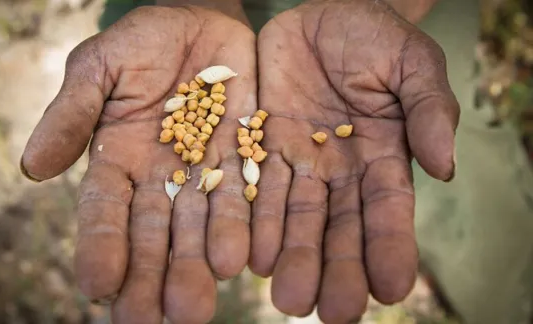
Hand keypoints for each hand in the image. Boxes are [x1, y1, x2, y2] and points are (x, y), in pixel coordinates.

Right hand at [20, 5, 255, 323]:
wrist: (200, 22)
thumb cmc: (141, 43)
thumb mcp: (99, 68)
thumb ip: (72, 114)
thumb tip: (31, 169)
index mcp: (118, 160)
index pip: (105, 211)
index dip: (101, 246)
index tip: (98, 285)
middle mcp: (161, 178)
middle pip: (155, 234)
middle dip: (153, 276)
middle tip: (154, 321)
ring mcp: (206, 172)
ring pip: (201, 226)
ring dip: (198, 265)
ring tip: (197, 305)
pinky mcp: (247, 158)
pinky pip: (249, 196)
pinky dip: (247, 228)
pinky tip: (247, 260)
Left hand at [250, 0, 457, 321]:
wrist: (320, 13)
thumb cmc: (373, 35)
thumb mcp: (411, 62)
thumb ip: (429, 109)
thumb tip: (445, 167)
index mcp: (383, 156)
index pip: (389, 210)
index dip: (391, 248)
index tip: (391, 288)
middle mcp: (340, 170)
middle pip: (339, 228)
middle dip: (337, 269)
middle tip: (332, 312)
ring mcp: (299, 162)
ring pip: (296, 219)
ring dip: (293, 259)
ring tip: (289, 298)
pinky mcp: (261, 146)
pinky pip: (257, 190)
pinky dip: (256, 223)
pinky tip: (253, 257)